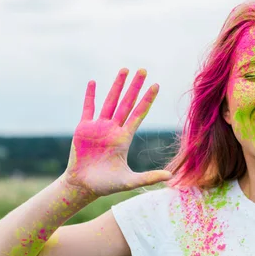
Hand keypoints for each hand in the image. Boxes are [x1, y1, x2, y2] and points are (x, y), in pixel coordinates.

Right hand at [62, 68, 171, 196]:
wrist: (83, 186)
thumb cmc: (106, 185)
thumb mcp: (129, 181)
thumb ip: (149, 177)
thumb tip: (171, 176)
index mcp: (124, 138)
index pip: (138, 113)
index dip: (147, 99)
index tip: (156, 85)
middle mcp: (113, 129)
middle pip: (127, 102)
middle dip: (135, 86)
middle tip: (143, 69)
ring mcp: (98, 127)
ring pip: (109, 101)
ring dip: (116, 85)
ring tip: (125, 69)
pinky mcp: (83, 129)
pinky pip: (88, 108)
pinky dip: (90, 95)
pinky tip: (93, 82)